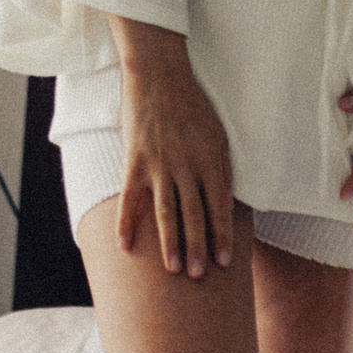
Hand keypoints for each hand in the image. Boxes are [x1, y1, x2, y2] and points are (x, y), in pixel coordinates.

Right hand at [110, 21, 234, 276]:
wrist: (159, 76)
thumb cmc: (193, 106)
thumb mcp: (218, 134)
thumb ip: (221, 168)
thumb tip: (227, 201)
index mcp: (211, 160)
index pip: (219, 206)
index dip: (223, 235)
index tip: (226, 261)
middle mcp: (187, 166)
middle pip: (194, 215)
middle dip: (198, 248)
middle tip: (199, 275)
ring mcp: (160, 165)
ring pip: (166, 212)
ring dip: (170, 243)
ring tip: (173, 269)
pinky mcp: (135, 160)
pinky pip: (131, 198)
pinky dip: (126, 223)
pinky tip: (125, 246)